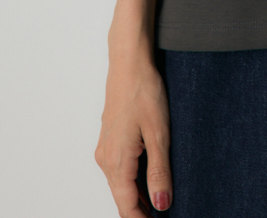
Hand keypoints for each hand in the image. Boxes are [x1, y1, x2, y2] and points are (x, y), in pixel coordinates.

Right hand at [94, 46, 172, 214]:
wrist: (129, 63)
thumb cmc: (144, 92)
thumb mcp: (159, 134)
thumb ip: (159, 172)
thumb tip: (161, 204)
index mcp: (117, 162)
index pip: (127, 206)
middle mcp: (106, 159)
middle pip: (121, 198)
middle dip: (139, 212)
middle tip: (161, 215)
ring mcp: (105, 149)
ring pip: (119, 185)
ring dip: (136, 197)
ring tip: (157, 205)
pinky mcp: (109, 139)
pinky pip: (118, 170)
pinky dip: (131, 181)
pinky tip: (147, 180)